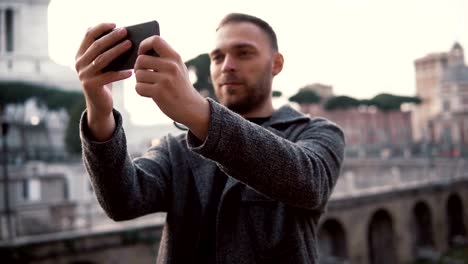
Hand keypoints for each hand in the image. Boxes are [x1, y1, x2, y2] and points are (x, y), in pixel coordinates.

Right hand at [74, 23, 132, 140]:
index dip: (101, 28)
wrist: (99, 104)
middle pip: (96, 46)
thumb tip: (122, 35)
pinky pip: (108, 77)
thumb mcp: (103, 64)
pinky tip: (131, 71)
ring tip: (130, 45)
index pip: (88, 35)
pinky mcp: (91, 86)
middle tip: (125, 32)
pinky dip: (120, 73)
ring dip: (117, 51)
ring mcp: (83, 75)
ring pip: (102, 59)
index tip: (115, 24)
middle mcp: (79, 63)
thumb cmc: (105, 79)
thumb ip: (105, 51)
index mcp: (80, 54)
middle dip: (112, 37)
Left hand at [134, 36, 209, 139]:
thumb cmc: (180, 87)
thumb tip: (141, 51)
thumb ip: (164, 58)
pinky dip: (141, 91)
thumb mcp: (178, 68)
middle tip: (144, 74)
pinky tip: (150, 93)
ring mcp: (165, 80)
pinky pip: (139, 87)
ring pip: (138, 74)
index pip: (155, 40)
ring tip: (149, 85)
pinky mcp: (159, 93)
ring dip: (140, 81)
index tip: (143, 54)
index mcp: (175, 57)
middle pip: (141, 59)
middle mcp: (171, 66)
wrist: (191, 108)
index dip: (144, 45)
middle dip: (138, 68)